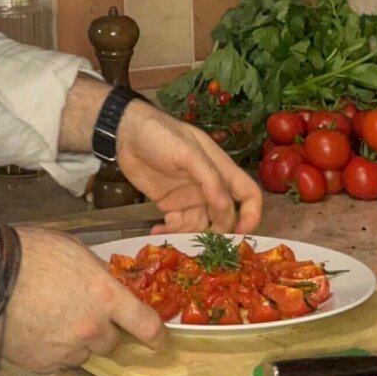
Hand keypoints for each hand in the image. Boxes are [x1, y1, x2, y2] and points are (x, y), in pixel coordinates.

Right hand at [0, 226, 165, 373]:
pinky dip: (51, 350)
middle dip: (100, 330)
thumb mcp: (74, 250)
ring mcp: (67, 349)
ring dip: (75, 341)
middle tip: (78, 312)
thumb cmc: (30, 252)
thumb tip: (105, 286)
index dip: (156, 335)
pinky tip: (35, 329)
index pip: (144, 324)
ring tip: (50, 318)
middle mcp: (92, 328)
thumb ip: (97, 274)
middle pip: (110, 342)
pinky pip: (57, 362)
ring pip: (82, 353)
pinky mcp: (42, 363)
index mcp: (105, 296)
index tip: (159, 340)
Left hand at [116, 100, 262, 234]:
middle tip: (201, 244)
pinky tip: (157, 232)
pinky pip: (177, 225)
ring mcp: (189, 197)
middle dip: (216, 232)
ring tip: (173, 238)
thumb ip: (209, 178)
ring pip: (200, 225)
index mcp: (221, 169)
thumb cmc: (160, 134)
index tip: (241, 232)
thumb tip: (226, 208)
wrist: (125, 131)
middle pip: (224, 217)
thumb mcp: (188, 151)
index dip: (251, 214)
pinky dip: (170, 232)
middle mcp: (208, 187)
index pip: (249, 194)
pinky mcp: (169, 203)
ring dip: (189, 235)